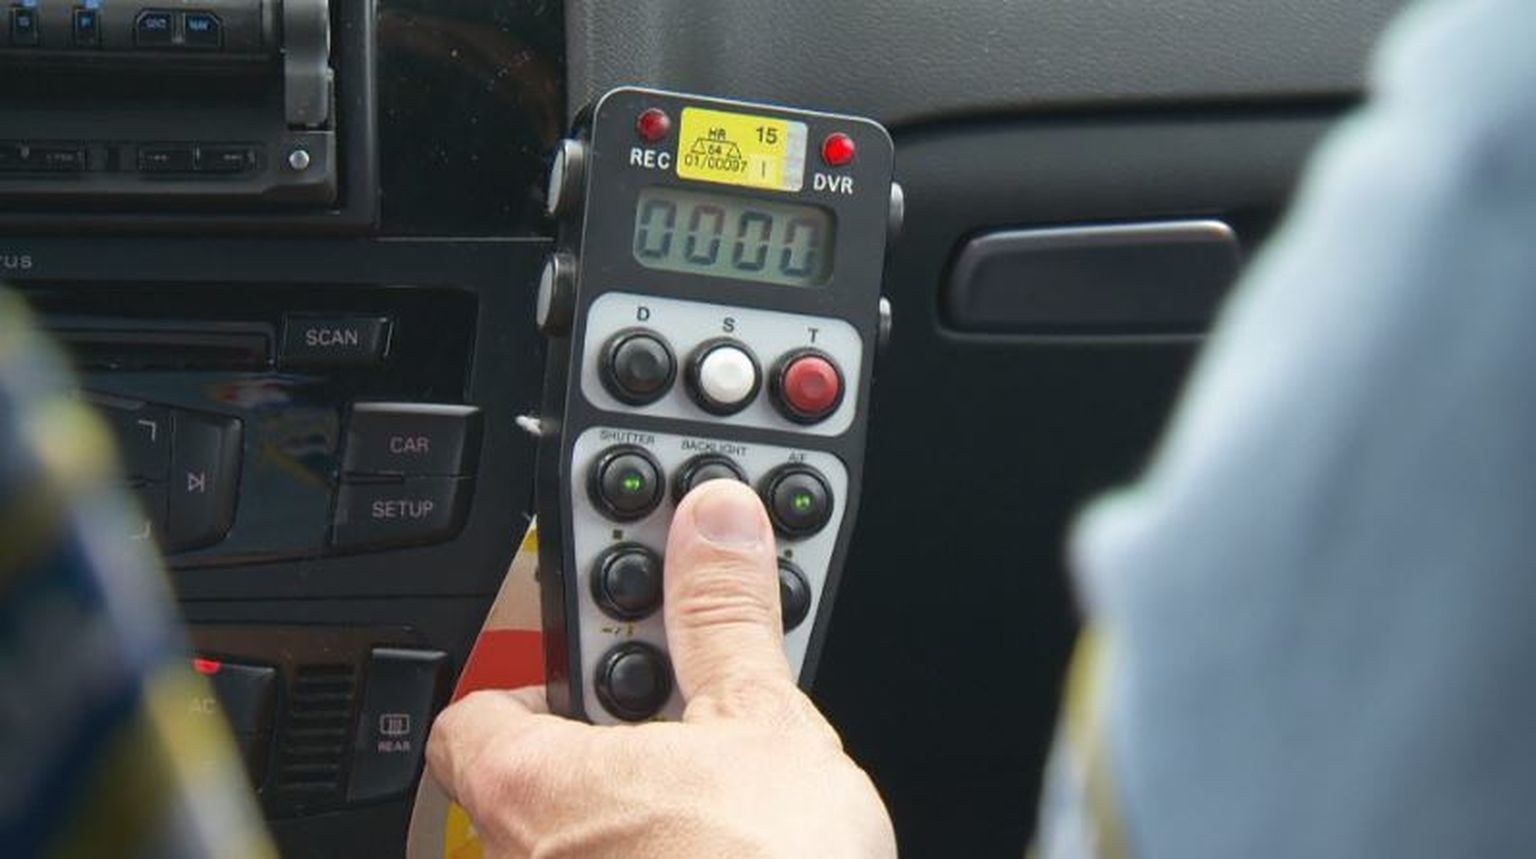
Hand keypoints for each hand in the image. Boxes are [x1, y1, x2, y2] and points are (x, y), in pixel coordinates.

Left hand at [426, 479, 895, 858]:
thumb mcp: (761, 721)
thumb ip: (724, 614)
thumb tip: (713, 525)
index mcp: (539, 785)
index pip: (481, 697)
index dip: (545, 651)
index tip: (613, 611)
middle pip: (543, 762)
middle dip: (620, 719)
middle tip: (698, 689)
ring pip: (588, 831)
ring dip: (648, 793)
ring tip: (733, 772)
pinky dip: (665, 848)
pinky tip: (732, 843)